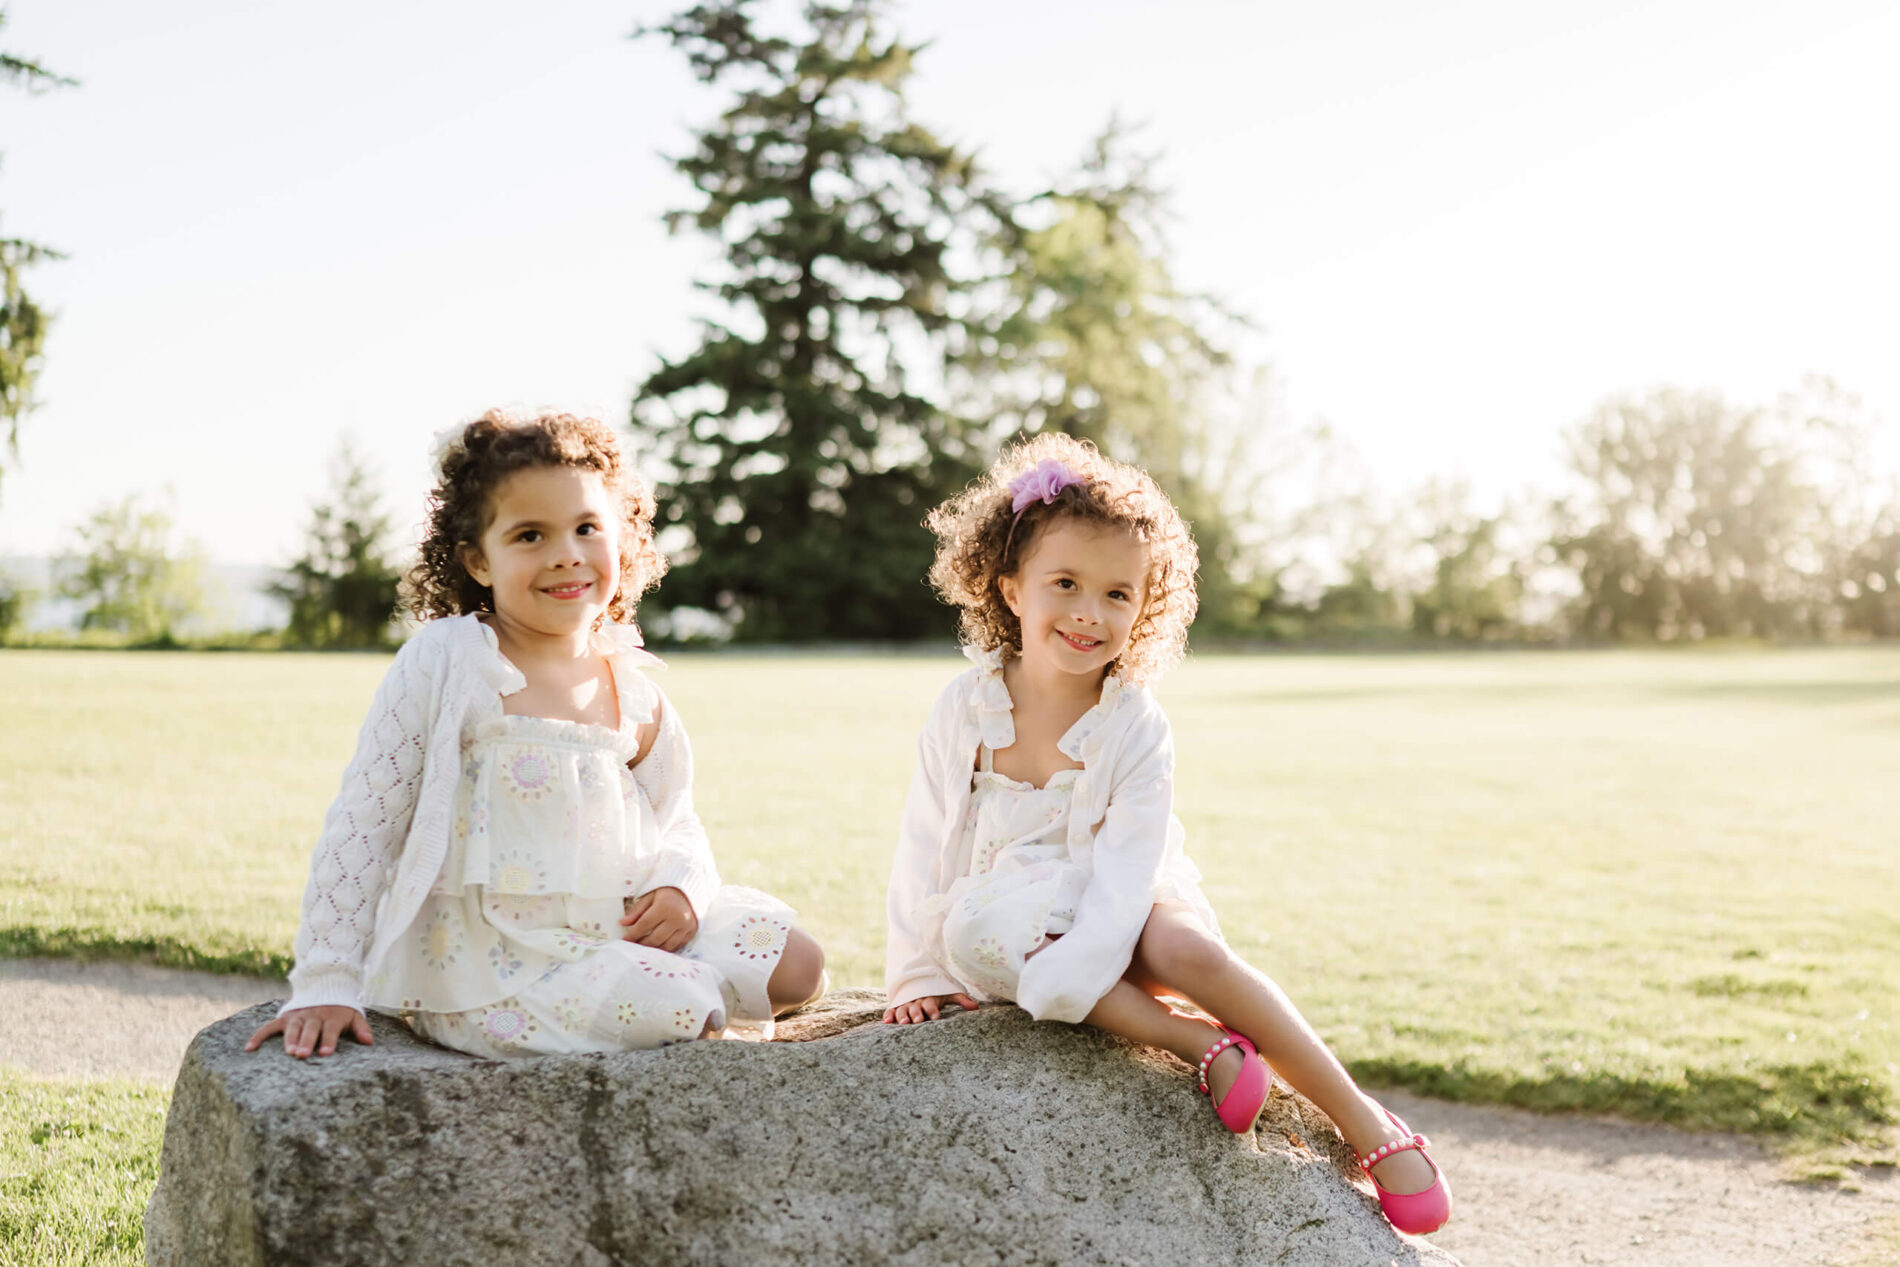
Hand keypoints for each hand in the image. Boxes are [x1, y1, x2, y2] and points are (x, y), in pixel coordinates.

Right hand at [245, 1005, 372, 1058]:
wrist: (326, 987)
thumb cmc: (341, 1010)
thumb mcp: (354, 1015)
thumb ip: (361, 1028)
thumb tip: (369, 1042)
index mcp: (332, 1017)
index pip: (330, 1030)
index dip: (328, 1041)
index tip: (326, 1053)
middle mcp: (314, 1016)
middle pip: (310, 1030)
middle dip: (306, 1042)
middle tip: (303, 1054)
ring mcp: (298, 1016)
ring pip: (293, 1028)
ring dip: (290, 1040)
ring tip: (288, 1052)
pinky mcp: (284, 1018)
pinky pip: (269, 1027)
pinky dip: (259, 1036)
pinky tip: (250, 1048)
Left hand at [620, 886, 697, 951]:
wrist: (690, 890)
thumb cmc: (667, 892)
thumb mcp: (650, 896)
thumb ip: (637, 910)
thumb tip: (622, 923)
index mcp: (665, 906)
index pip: (644, 925)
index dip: (632, 934)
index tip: (624, 940)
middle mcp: (678, 917)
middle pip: (655, 938)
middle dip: (641, 945)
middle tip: (633, 947)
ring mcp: (686, 926)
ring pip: (666, 946)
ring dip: (653, 950)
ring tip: (644, 949)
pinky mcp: (692, 931)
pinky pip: (677, 946)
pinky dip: (666, 949)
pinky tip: (658, 947)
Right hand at [882, 993, 979, 1024]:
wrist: (921, 985)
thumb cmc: (937, 994)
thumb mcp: (949, 994)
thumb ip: (961, 1000)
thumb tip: (976, 1007)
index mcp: (929, 998)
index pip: (931, 1004)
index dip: (933, 1010)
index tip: (936, 1018)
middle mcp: (916, 1001)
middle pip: (915, 1007)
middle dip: (917, 1013)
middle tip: (919, 1021)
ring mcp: (906, 1004)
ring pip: (903, 1009)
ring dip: (902, 1015)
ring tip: (904, 1023)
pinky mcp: (897, 1007)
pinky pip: (892, 1010)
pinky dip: (889, 1014)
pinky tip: (887, 1021)